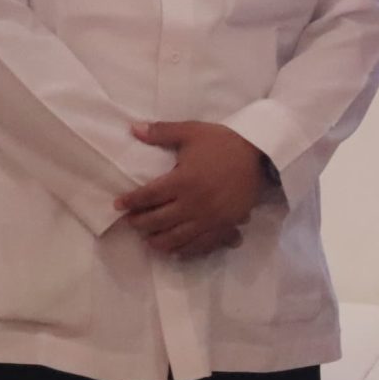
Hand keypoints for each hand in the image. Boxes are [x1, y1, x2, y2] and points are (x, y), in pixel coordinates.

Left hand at [115, 121, 266, 257]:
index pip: (148, 196)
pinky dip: (184, 250)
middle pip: (158, 220)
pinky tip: (175, 251)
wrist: (260, 152)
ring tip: (149, 240)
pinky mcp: (224, 225)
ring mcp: (209, 218)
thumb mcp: (191, 131)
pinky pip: (200, 245)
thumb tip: (133, 128)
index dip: (130, 202)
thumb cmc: (222, 142)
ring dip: (158, 241)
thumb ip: (162, 132)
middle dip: (140, 223)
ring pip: (176, 237)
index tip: (118, 205)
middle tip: (132, 222)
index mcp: (182, 180)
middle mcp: (193, 203)